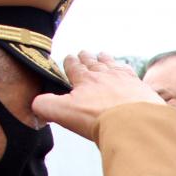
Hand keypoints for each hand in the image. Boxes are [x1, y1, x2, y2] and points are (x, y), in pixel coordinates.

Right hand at [33, 51, 164, 139]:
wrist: (135, 121)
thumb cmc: (98, 118)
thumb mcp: (64, 113)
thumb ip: (46, 106)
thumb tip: (35, 103)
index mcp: (84, 79)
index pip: (74, 66)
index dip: (69, 62)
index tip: (68, 59)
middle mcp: (104, 74)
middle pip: (93, 62)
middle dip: (86, 58)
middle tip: (84, 53)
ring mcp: (123, 79)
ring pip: (111, 64)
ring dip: (105, 59)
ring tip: (103, 55)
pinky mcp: (139, 87)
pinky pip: (130, 72)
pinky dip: (126, 69)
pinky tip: (127, 70)